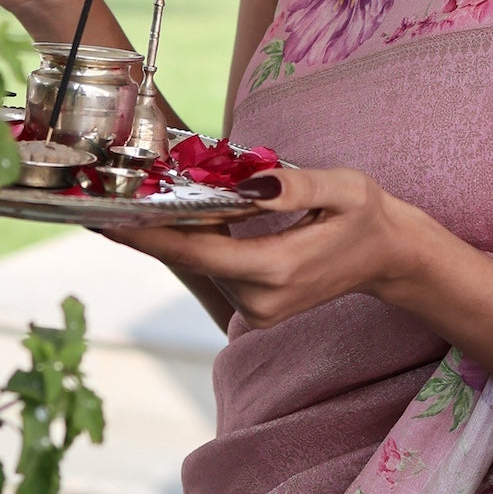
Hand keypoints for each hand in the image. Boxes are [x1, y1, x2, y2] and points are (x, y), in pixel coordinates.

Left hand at [106, 166, 418, 328]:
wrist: (389, 257)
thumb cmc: (368, 216)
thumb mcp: (344, 188)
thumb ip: (297, 186)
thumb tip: (250, 184)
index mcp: (277, 269)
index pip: (195, 252)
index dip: (146, 235)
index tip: (103, 218)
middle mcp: (260, 300)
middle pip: (190, 256)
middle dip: (154, 223)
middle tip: (116, 188)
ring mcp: (257, 309)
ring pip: (201, 262)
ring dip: (179, 229)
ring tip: (153, 192)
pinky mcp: (256, 308)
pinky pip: (215, 266)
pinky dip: (198, 240)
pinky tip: (187, 212)